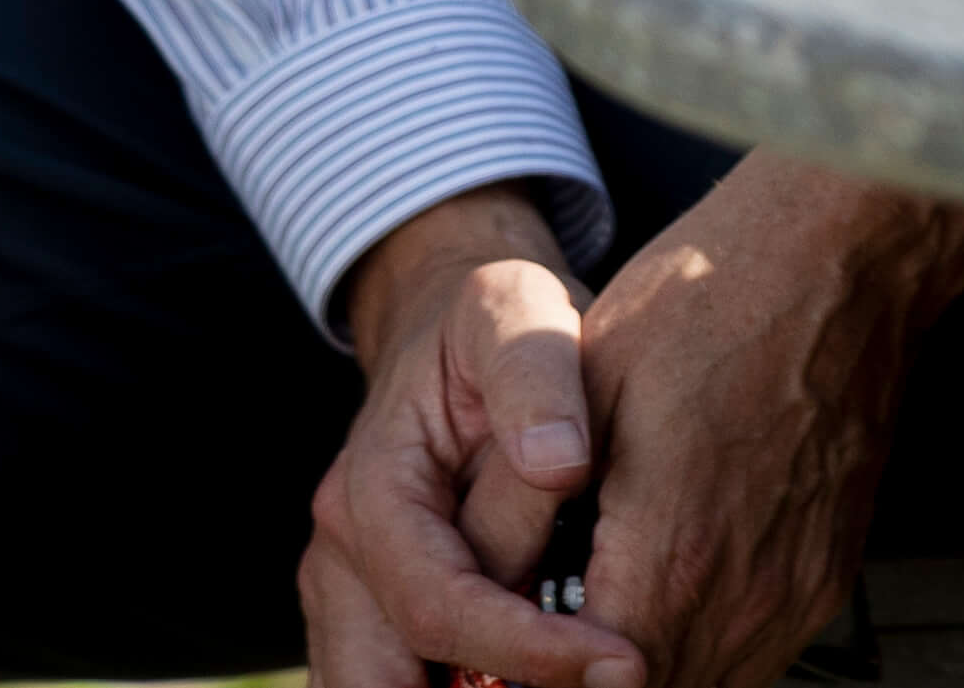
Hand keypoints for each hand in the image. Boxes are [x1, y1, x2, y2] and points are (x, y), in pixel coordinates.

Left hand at [294, 162, 963, 687]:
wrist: (846, 248)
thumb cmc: (714, 295)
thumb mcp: (587, 388)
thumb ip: (526, 514)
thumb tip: (483, 592)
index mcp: (674, 557)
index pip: (585, 682)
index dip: (534, 672)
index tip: (496, 654)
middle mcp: (748, 596)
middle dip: (583, 670)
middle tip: (535, 627)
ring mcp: (799, 590)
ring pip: (704, 681)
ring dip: (640, 661)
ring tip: (592, 607)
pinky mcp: (830, 573)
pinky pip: (754, 649)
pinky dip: (700, 637)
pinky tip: (667, 584)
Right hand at [305, 188, 623, 687]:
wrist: (450, 327)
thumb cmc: (494, 322)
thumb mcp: (517, 312)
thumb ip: (535, 379)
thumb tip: (558, 468)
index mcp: (372, 492)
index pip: (438, 606)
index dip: (525, 650)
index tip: (621, 660)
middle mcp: (343, 559)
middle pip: (387, 682)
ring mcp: (352, 597)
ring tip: (577, 683)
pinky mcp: (379, 618)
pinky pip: (404, 679)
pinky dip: (465, 686)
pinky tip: (541, 678)